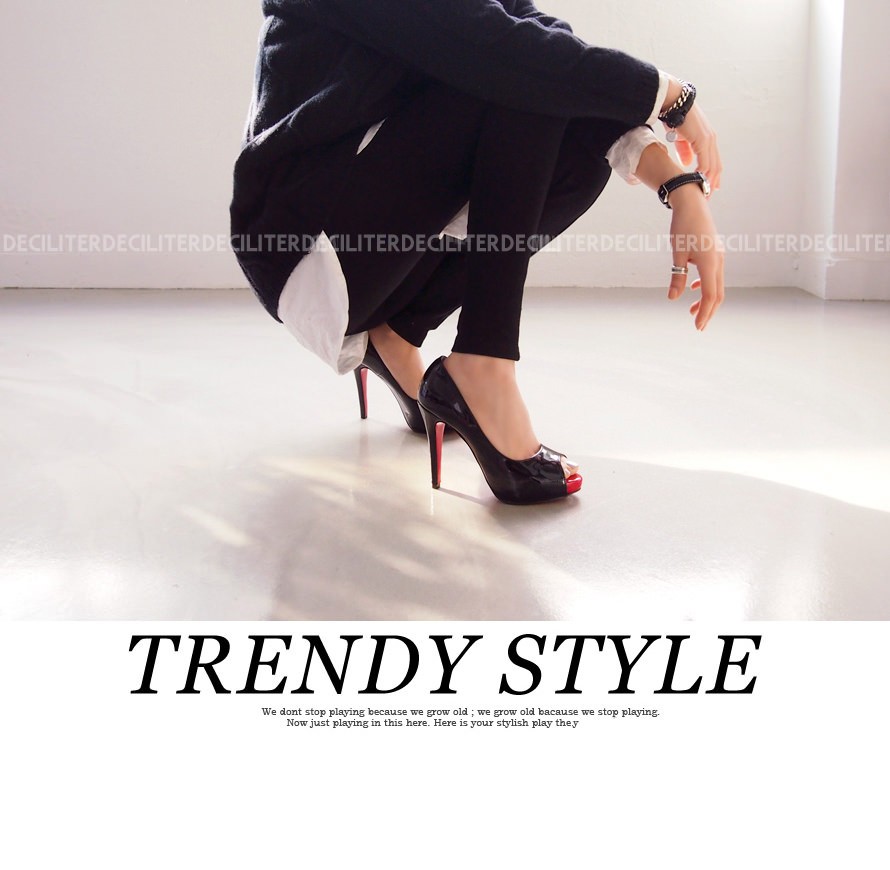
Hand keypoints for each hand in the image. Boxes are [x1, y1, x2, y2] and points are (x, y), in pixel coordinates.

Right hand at [667, 103, 721, 190]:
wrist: (674, 103)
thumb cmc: (675, 117)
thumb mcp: (680, 138)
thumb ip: (685, 150)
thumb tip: (687, 163)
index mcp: (706, 139)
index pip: (713, 161)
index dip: (712, 175)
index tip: (710, 188)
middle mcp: (710, 140)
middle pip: (716, 165)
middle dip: (712, 182)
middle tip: (708, 195)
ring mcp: (708, 140)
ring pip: (712, 166)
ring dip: (707, 181)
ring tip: (703, 193)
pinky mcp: (702, 140)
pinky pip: (705, 161)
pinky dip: (702, 173)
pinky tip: (698, 182)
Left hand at [667, 185, 724, 330]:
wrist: (692, 204)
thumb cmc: (683, 227)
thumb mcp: (677, 253)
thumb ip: (677, 277)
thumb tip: (673, 298)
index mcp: (710, 263)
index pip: (710, 295)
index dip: (704, 312)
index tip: (697, 327)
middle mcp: (719, 261)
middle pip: (717, 294)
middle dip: (708, 311)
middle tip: (698, 326)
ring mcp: (719, 256)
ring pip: (717, 285)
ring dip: (706, 300)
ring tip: (691, 311)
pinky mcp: (715, 253)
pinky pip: (714, 275)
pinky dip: (706, 286)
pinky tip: (693, 289)